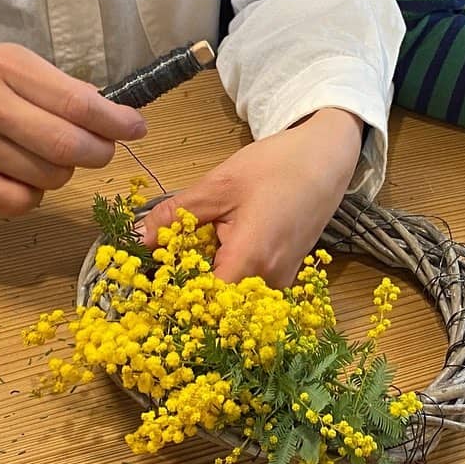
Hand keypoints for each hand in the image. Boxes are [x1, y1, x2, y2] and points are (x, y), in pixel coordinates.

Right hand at [0, 43, 146, 215]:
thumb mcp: (16, 67)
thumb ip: (65, 90)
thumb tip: (116, 116)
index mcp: (7, 69)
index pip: (78, 104)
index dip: (116, 122)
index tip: (136, 128)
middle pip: (69, 147)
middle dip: (99, 152)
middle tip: (100, 149)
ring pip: (52, 177)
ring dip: (62, 172)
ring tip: (40, 154)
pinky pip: (25, 202)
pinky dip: (34, 193)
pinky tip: (19, 174)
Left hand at [139, 108, 362, 287]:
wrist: (325, 159)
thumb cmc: (277, 167)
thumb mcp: (219, 184)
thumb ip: (175, 214)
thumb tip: (138, 238)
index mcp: (252, 260)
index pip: (203, 304)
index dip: (174, 297)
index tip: (151, 284)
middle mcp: (270, 281)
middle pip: (217, 303)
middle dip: (188, 288)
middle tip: (167, 261)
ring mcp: (281, 281)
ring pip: (233, 296)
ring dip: (209, 280)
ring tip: (195, 248)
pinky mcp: (286, 276)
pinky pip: (249, 287)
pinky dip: (229, 274)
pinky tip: (220, 247)